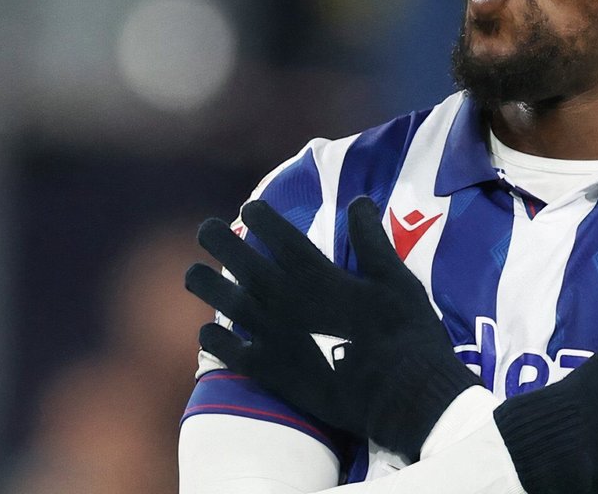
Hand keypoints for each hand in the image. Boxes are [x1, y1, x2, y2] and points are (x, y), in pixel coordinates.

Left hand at [185, 196, 480, 458]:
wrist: (399, 395)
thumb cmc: (404, 333)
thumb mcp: (395, 278)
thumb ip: (371, 239)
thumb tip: (359, 202)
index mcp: (315, 272)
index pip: (276, 232)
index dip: (259, 215)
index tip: (250, 209)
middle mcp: (285, 298)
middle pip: (240, 261)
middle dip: (218, 240)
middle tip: (204, 230)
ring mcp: (273, 335)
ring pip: (225, 302)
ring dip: (206, 285)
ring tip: (193, 275)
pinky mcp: (270, 370)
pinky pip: (229, 350)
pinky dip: (215, 338)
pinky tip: (210, 331)